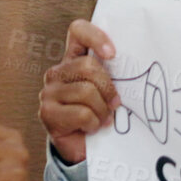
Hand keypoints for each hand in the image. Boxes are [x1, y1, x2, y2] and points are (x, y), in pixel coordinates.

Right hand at [39, 19, 119, 165]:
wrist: (82, 149)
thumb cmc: (99, 115)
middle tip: (114, 104)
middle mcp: (57, 72)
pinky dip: (94, 123)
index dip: (95, 37)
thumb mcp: (106, 91)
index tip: (112, 54)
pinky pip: (82, 113)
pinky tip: (92, 128)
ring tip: (102, 119)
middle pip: (88, 66)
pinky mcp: (47, 113)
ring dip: (102, 111)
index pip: (78, 31)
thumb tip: (132, 65)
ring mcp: (49, 92)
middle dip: (108, 88)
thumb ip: (112, 75)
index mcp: (73, 60)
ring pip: (86, 92)